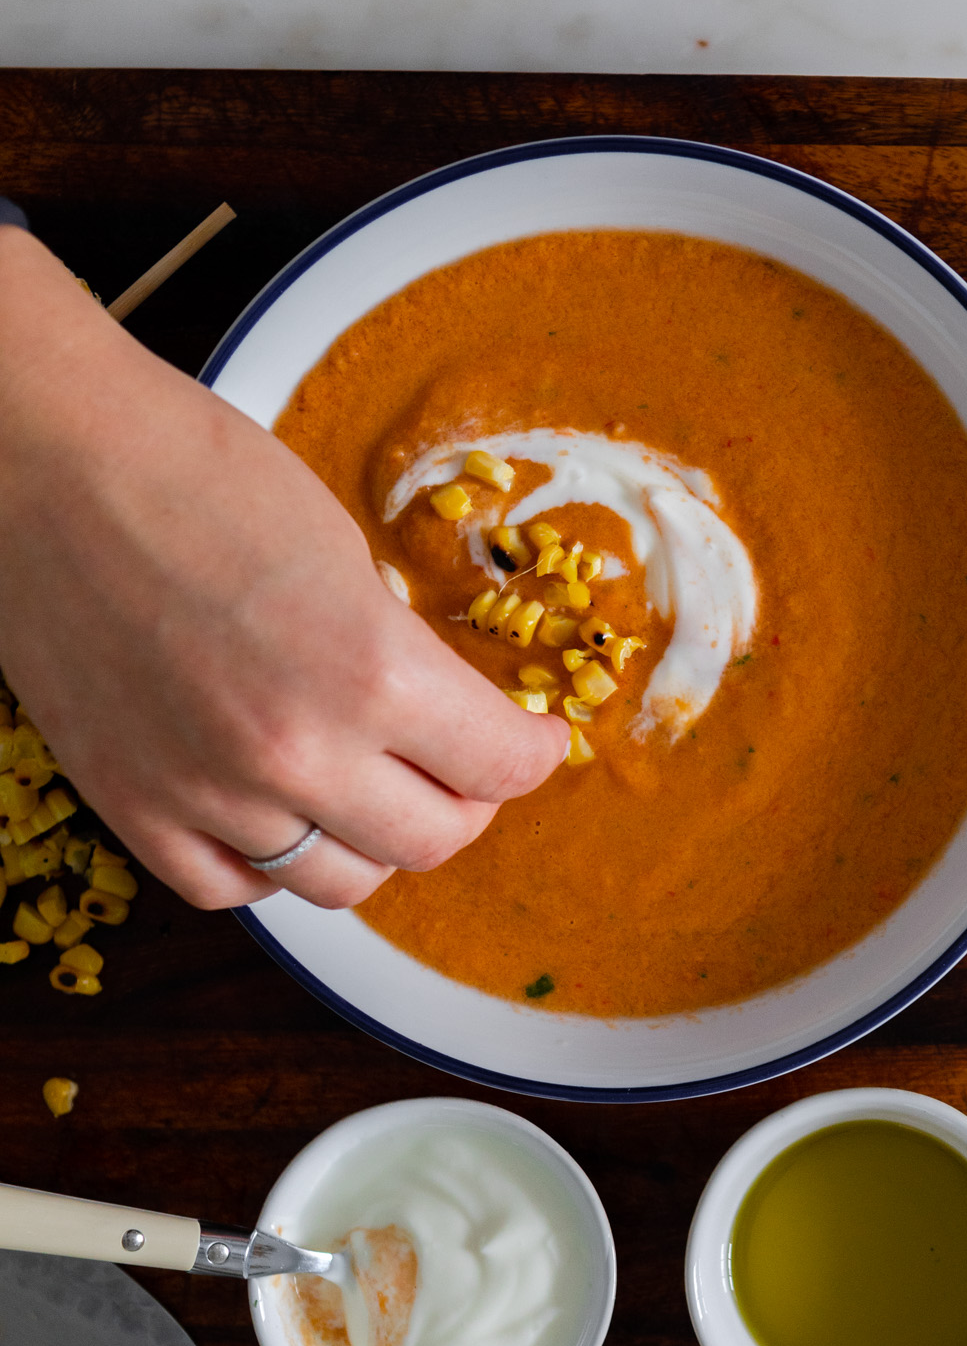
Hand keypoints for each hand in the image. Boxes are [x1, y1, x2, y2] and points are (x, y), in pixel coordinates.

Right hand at [0, 226, 568, 910]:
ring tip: (369, 794)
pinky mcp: (133, 807)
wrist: (46, 457)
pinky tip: (278, 819)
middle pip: (432, 841)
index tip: (537, 741)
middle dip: (466, 803)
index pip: (500, 767)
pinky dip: (270, 865)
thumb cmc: (194, 469)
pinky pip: (233, 888)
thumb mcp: (343, 550)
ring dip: (371, 842)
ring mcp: (209, 793)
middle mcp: (296, 753)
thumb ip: (395, 651)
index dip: (534, 754)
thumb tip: (442, 711)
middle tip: (461, 769)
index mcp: (370, 672)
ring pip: (338, 881)